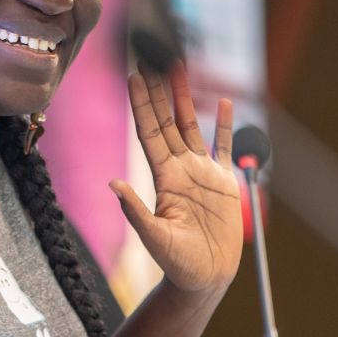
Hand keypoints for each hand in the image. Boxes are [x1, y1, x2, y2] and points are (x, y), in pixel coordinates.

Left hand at [112, 60, 244, 294]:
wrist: (204, 279)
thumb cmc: (177, 264)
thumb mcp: (154, 239)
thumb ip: (136, 211)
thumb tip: (113, 184)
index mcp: (164, 178)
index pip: (150, 133)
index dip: (143, 104)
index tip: (134, 77)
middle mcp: (180, 169)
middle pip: (167, 120)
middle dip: (159, 90)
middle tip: (150, 57)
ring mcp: (202, 173)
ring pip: (192, 126)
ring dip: (185, 97)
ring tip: (179, 68)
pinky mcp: (223, 183)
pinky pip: (224, 148)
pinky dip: (224, 125)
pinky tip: (224, 103)